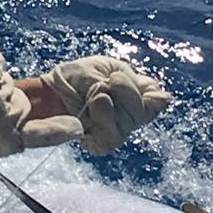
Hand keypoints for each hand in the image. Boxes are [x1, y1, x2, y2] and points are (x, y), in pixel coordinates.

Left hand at [41, 56, 171, 154]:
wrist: (48, 92)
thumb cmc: (73, 77)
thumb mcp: (101, 69)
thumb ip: (130, 82)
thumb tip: (165, 99)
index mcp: (134, 92)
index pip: (158, 100)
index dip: (147, 92)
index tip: (119, 79)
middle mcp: (129, 114)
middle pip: (144, 112)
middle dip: (125, 93)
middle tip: (106, 83)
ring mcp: (117, 130)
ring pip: (128, 125)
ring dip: (108, 106)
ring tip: (93, 96)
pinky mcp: (102, 143)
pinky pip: (111, 139)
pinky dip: (100, 120)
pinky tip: (88, 113)